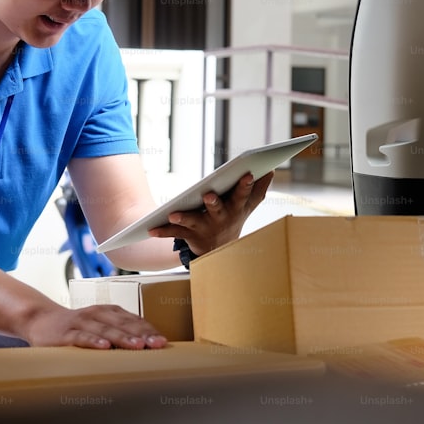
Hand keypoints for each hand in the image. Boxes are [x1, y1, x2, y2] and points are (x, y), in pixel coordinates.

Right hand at [24, 303, 167, 349]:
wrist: (41, 320)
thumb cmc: (77, 326)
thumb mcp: (99, 325)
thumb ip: (118, 332)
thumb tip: (144, 349)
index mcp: (109, 311)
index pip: (133, 320)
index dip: (149, 330)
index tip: (163, 341)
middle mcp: (97, 313)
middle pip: (123, 324)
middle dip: (142, 334)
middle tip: (157, 344)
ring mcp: (82, 322)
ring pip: (105, 330)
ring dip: (123, 338)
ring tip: (138, 346)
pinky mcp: (66, 333)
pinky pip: (82, 337)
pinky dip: (93, 341)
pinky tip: (104, 347)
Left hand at [148, 171, 273, 254]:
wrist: (219, 252)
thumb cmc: (233, 220)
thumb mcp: (248, 207)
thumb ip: (259, 189)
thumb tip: (272, 170)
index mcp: (236, 208)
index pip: (243, 194)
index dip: (246, 184)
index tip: (248, 173)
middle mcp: (222, 219)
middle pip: (218, 208)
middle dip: (214, 202)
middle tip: (209, 195)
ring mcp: (205, 228)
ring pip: (194, 221)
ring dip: (184, 217)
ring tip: (173, 213)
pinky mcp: (190, 236)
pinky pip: (174, 233)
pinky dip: (162, 231)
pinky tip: (151, 229)